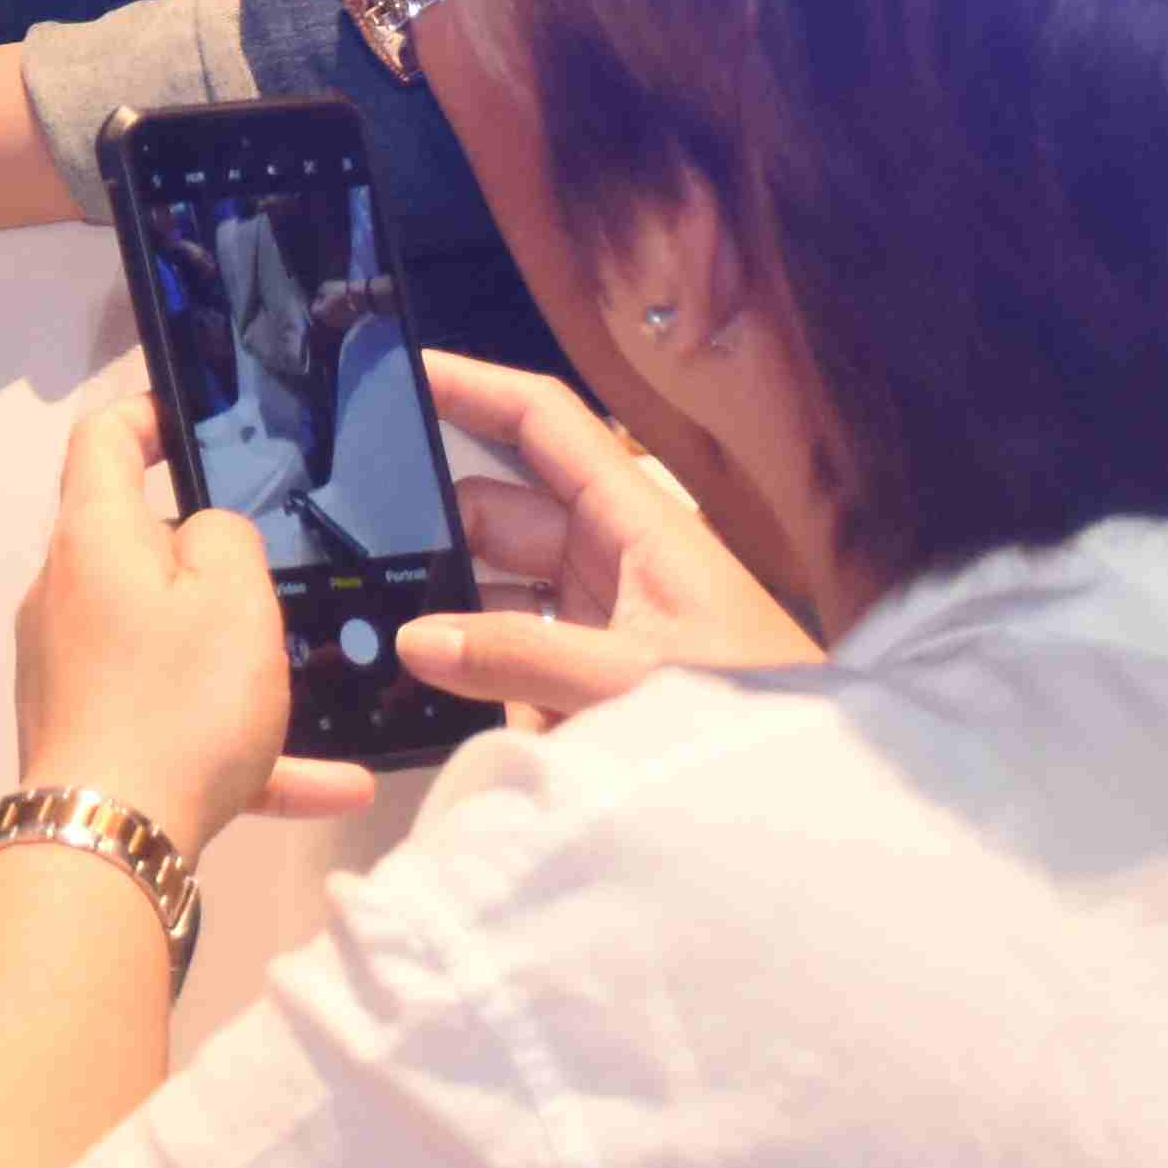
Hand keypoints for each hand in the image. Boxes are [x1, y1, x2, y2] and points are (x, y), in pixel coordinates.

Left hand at [12, 386, 371, 848]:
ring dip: (242, 668)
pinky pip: (178, 726)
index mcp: (92, 538)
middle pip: (136, 549)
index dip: (145, 416)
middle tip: (278, 574)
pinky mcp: (90, 739)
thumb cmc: (175, 698)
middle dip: (207, 560)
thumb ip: (228, 540)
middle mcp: (64, 594)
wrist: (110, 838)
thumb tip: (203, 535)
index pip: (101, 442)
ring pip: (168, 648)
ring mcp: (70, 671)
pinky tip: (335, 785)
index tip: (191, 420)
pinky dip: (248, 749)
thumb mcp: (234, 596)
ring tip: (316, 690)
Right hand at [393, 350, 814, 728]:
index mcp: (635, 522)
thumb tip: (418, 640)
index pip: (544, 423)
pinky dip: (472, 666)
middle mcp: (613, 557)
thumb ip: (525, 658)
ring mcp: (601, 618)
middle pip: (500, 510)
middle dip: (432, 521)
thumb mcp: (638, 680)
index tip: (399, 369)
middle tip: (351, 538)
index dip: (474, 385)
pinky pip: (512, 653)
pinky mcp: (591, 677)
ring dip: (446, 604)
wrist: (816, 798)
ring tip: (372, 620)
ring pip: (498, 586)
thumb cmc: (757, 716)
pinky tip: (420, 689)